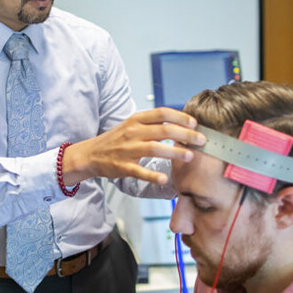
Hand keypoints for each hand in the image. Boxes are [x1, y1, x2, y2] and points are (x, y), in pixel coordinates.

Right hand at [62, 108, 206, 185]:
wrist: (90, 154)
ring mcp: (127, 149)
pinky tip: (165, 179)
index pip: (162, 113)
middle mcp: (132, 132)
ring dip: (174, 152)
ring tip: (190, 156)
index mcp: (136, 119)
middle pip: (163, 129)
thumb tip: (180, 123)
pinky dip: (152, 175)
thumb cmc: (116, 140)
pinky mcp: (122, 166)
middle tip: (202, 141)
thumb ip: (152, 123)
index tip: (195, 123)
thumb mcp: (132, 125)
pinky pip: (139, 171)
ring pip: (154, 148)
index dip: (180, 117)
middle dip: (185, 134)